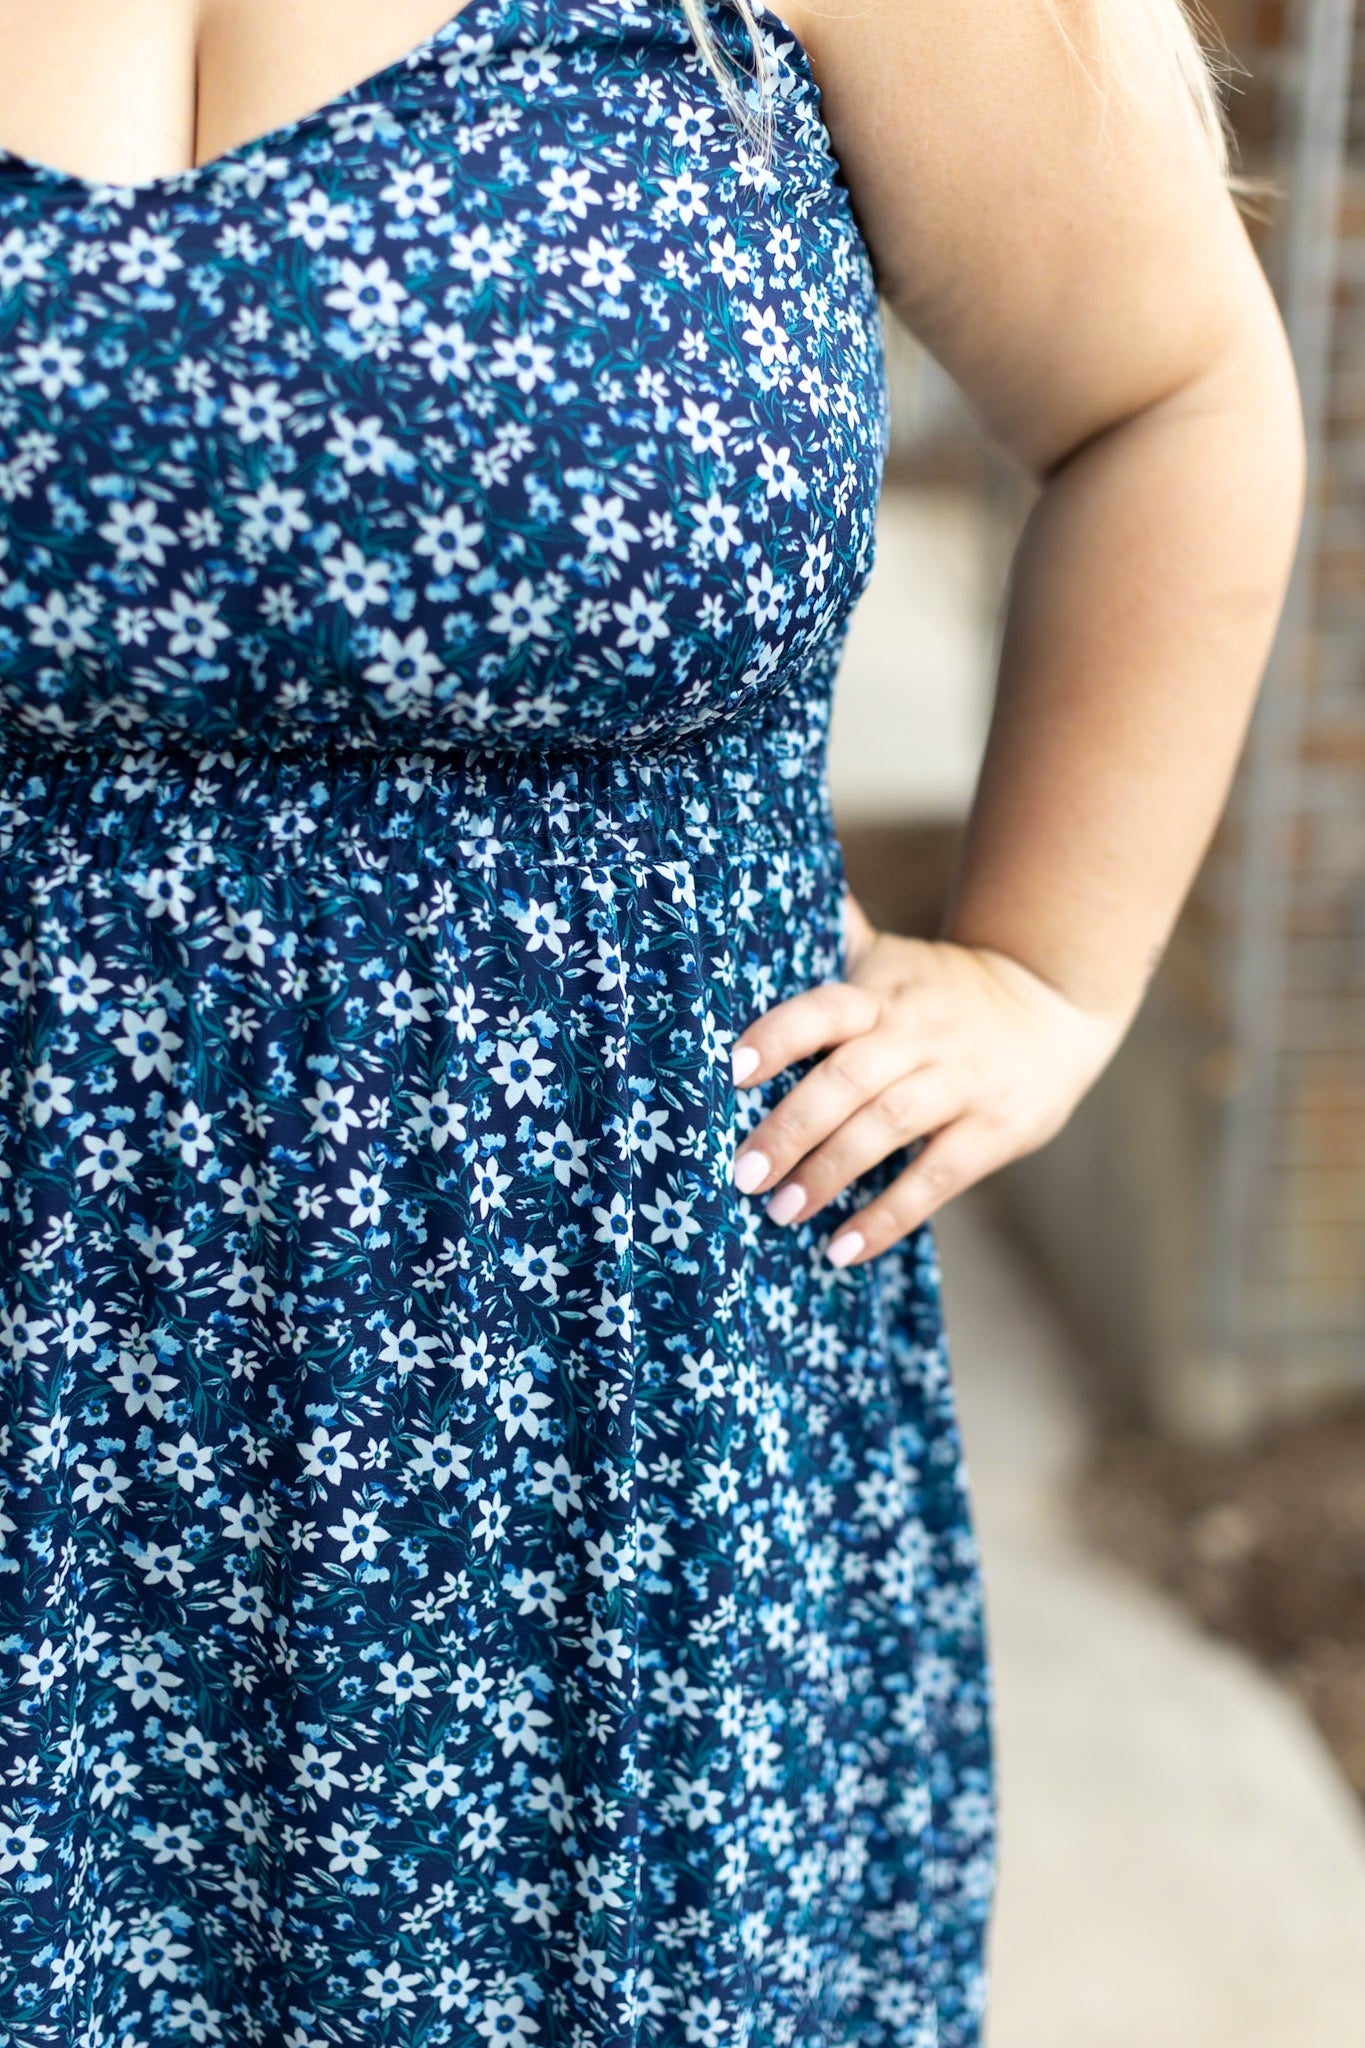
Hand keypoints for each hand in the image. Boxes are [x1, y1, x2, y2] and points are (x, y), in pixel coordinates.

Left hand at [729, 888, 1132, 1266]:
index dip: (779, 1036)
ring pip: (886, 1128)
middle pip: (847, 1080)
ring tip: (780, 1212)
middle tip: (742, 1173)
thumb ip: (834, 935)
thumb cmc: (943, 990)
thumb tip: (758, 884)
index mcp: (882, 994)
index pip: (824, 1008)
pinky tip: (843, 1249)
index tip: (731, 1072)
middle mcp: (917, 1034)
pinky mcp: (994, 1129)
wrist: (1054, 1007)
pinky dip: (888, 1215)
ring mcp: (959, 1082)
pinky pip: (936, 1177)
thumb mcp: (891, 956)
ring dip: (829, 1174)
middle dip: (790, 1128)